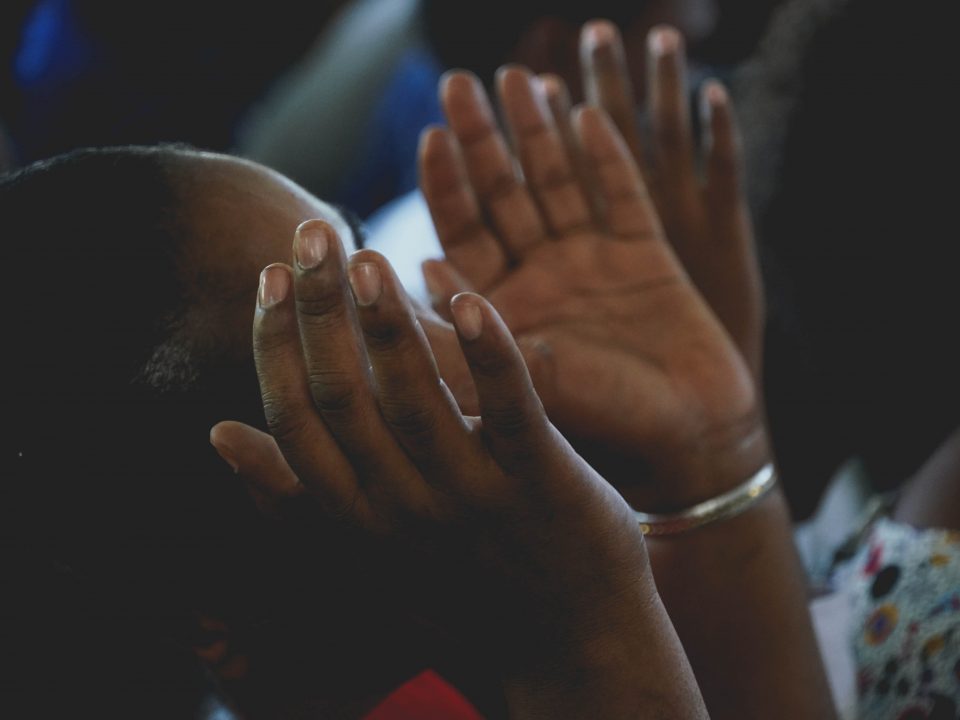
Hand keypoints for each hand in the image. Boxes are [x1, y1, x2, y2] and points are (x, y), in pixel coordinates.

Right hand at [227, 219, 704, 716]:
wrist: (570, 647)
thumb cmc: (462, 584)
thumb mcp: (366, 550)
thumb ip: (294, 496)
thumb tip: (219, 434)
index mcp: (357, 519)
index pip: (293, 420)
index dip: (272, 344)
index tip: (267, 277)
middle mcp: (402, 509)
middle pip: (343, 397)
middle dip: (317, 309)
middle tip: (309, 234)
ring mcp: (473, 498)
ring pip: (415, 398)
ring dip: (386, 323)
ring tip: (366, 254)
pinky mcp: (542, 485)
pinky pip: (510, 411)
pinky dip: (488, 353)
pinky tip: (467, 295)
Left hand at [420, 68, 767, 510]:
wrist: (691, 439)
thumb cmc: (604, 422)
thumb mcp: (525, 378)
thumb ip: (474, 329)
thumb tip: (414, 269)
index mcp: (504, 309)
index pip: (464, 234)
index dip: (446, 185)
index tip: (429, 137)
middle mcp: (543, 279)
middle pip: (505, 196)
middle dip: (482, 140)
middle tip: (458, 83)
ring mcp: (595, 263)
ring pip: (559, 184)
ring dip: (538, 133)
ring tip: (517, 78)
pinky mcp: (648, 255)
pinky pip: (624, 194)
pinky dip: (607, 156)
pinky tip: (586, 114)